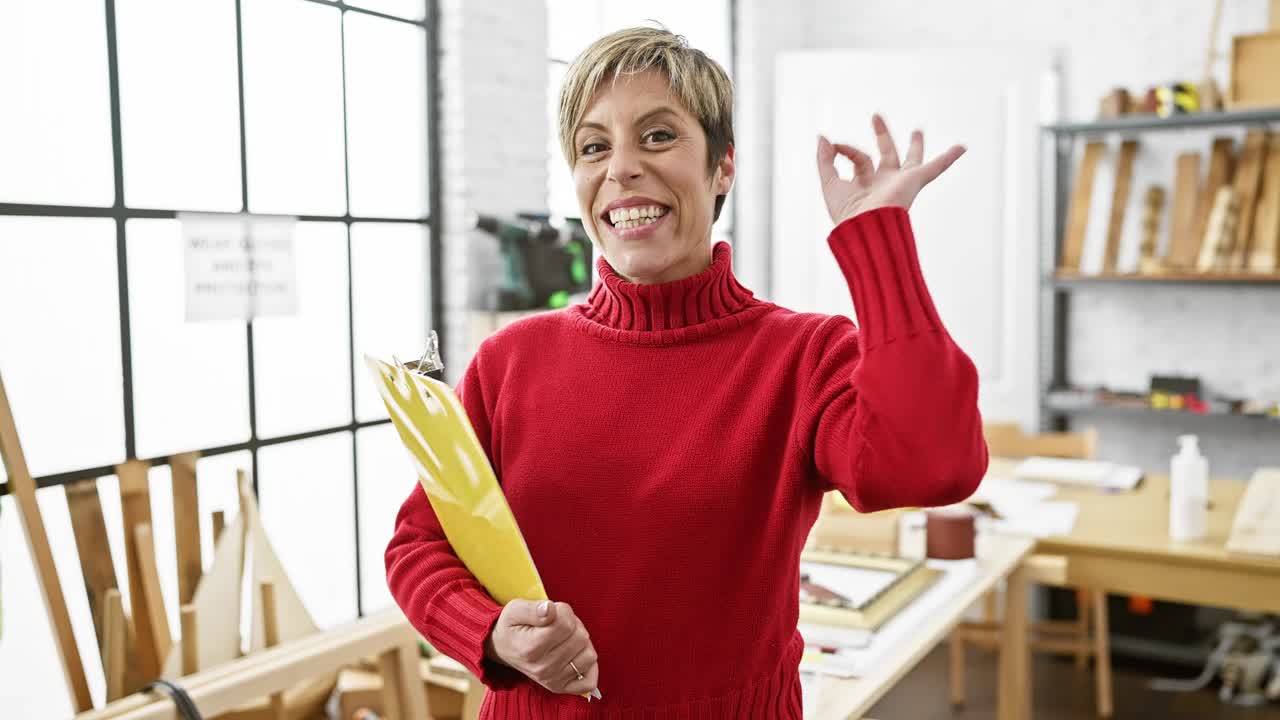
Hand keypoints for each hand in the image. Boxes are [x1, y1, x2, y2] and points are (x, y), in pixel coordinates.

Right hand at [485, 599, 599, 696]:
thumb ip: (534, 608)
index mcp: (531, 648)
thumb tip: (550, 609)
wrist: (503, 649)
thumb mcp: (515, 609)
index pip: (565, 624)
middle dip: (573, 625)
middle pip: (581, 638)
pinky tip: (574, 655)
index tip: (552, 613)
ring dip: (581, 642)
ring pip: (589, 655)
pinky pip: (589, 680)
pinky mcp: (561, 688)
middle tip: (558, 625)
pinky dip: (586, 665)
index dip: (562, 611)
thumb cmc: (513, 627)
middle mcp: (543, 669)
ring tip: (564, 638)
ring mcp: (553, 680)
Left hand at [816, 114, 964, 224]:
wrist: (866, 227)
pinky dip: (948, 158)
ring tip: (917, 131)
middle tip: (877, 118)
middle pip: (886, 156)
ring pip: (911, 159)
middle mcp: (884, 183)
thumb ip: (825, 159)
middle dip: (882, 137)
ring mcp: (900, 182)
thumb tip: (822, 137)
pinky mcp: (914, 182)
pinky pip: (935, 168)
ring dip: (914, 145)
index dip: (845, 148)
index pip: (858, 158)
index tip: (834, 145)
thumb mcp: (830, 182)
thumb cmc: (847, 213)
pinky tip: (961, 147)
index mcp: (866, 185)